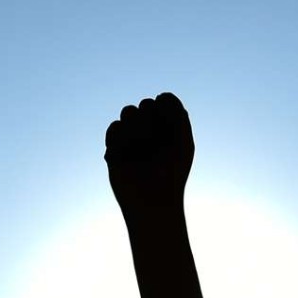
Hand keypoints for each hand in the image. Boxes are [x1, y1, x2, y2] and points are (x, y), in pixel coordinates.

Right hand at [105, 92, 194, 220]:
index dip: (166, 110)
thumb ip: (178, 115)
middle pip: (146, 103)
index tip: (170, 129)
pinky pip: (114, 126)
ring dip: (136, 128)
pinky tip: (126, 155)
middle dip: (151, 120)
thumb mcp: (183, 143)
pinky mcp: (115, 146)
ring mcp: (133, 138)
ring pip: (128, 111)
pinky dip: (120, 139)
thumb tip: (161, 96)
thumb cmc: (172, 174)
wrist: (151, 200)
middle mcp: (152, 131)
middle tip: (156, 144)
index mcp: (171, 128)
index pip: (165, 101)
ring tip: (140, 150)